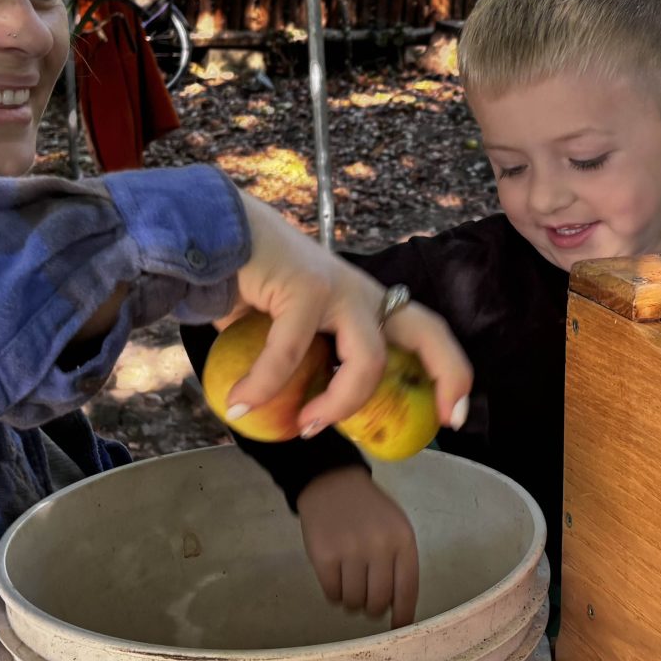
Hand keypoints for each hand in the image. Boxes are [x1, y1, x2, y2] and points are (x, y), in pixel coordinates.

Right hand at [221, 196, 472, 434]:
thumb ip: (298, 367)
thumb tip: (294, 418)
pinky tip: (241, 402)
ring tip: (306, 428)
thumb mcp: (281, 335)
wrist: (208, 231)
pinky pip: (290, 353)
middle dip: (447, 376)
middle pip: (427, 331)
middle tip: (442, 421)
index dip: (447, 373)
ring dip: (338, 404)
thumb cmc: (246, 286)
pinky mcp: (307, 287)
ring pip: (367, 359)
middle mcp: (362, 293)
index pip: (423, 333)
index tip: (452, 417)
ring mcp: (339, 287)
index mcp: (364, 304)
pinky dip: (264, 385)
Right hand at [296, 468, 420, 626]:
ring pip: (354, 602)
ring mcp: (350, 552)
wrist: (332, 484)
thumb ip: (400, 563)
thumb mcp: (395, 529)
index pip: (407, 589)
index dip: (403, 615)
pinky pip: (332, 594)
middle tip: (367, 602)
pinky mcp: (323, 556)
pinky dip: (334, 594)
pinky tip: (336, 579)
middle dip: (373, 609)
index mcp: (403, 540)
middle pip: (378, 601)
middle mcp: (378, 547)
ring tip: (350, 585)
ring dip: (352, 602)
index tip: (399, 629)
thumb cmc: (369, 511)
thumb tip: (396, 608)